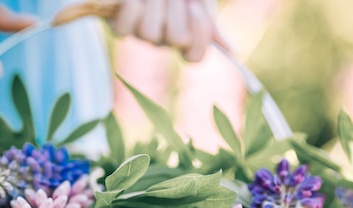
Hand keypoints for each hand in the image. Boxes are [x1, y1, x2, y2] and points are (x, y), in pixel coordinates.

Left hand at [107, 0, 227, 61]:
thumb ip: (210, 18)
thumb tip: (233, 51)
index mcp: (184, 33)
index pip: (195, 57)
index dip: (199, 35)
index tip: (195, 6)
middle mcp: (163, 37)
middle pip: (177, 40)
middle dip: (176, 9)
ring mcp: (140, 33)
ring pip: (150, 34)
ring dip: (154, 4)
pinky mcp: (119, 26)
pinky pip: (126, 28)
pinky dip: (132, 6)